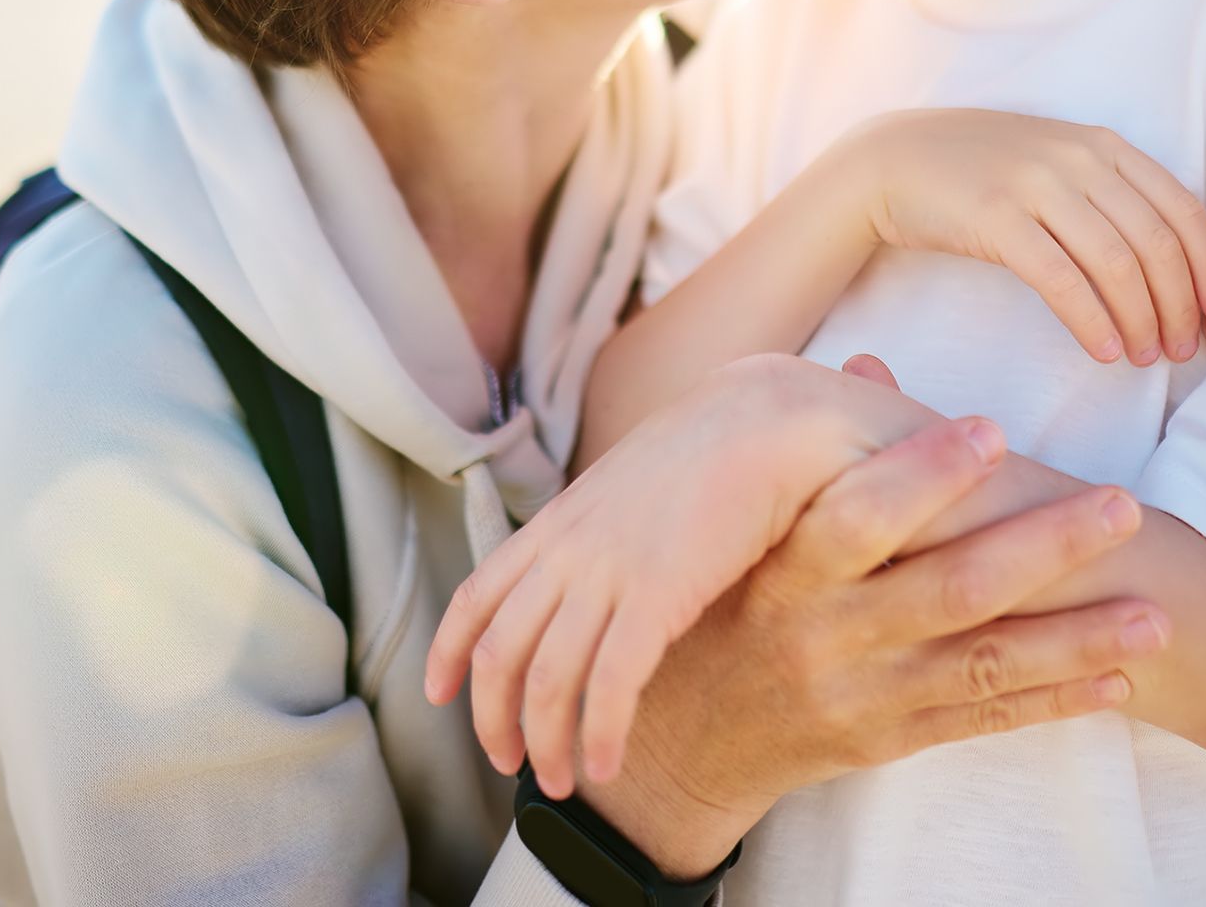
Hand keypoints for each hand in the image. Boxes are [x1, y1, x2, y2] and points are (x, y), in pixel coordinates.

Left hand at [427, 355, 892, 796]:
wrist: (768, 418)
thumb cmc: (720, 451)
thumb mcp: (637, 485)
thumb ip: (610, 530)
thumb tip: (607, 574)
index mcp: (560, 522)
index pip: (476, 594)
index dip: (449, 652)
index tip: (437, 695)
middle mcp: (569, 548)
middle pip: (499, 652)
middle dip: (493, 720)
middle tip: (511, 766)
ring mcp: (609, 570)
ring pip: (546, 679)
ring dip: (546, 743)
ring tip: (565, 786)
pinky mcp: (660, 592)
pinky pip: (610, 683)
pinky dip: (600, 734)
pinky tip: (607, 767)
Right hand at [572, 414, 1167, 872]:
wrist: (674, 740)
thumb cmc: (721, 596)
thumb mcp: (740, 527)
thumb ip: (811, 451)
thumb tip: (867, 361)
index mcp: (783, 567)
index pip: (857, 515)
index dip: (924, 473)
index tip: (993, 429)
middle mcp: (823, 634)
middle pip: (947, 589)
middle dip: (1043, 549)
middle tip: (1123, 507)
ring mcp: (859, 694)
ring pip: (983, 664)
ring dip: (1076, 639)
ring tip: (1157, 615)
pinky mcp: (885, 740)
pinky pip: (981, 721)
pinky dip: (1053, 702)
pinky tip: (1119, 681)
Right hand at [837, 109, 1205, 366]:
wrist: (895, 160)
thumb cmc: (984, 172)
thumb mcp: (1058, 163)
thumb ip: (1111, 195)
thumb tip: (1173, 265)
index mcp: (1104, 144)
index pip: (1183, 208)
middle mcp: (1078, 158)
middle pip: (1157, 242)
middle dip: (1182, 305)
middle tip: (1185, 350)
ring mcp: (1036, 184)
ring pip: (1116, 264)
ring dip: (1141, 320)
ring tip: (1146, 358)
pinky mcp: (996, 218)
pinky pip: (1061, 279)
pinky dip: (1091, 321)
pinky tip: (1104, 351)